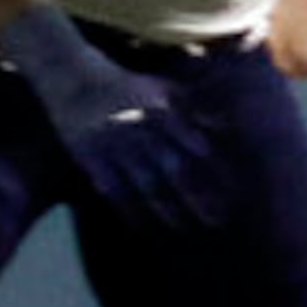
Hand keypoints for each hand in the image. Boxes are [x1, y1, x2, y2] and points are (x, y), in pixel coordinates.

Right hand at [0, 3, 230, 230]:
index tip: (234, 193)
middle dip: (197, 198)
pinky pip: (113, 189)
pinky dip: (128, 209)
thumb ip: (194, 108)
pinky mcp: (90, 158)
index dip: (216, 172)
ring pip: (145, 185)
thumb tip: (224, 126)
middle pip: (175, 171)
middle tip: (216, 221)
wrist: (73, 78)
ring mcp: (115, 146)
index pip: (197, 148)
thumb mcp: (165, 88)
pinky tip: (142, 225)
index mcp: (164, 114)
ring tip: (183, 228)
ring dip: (166, 210)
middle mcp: (143, 132)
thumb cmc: (126, 84)